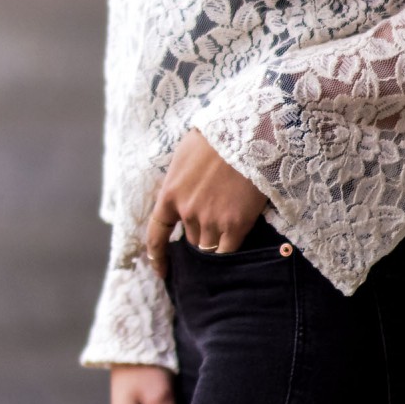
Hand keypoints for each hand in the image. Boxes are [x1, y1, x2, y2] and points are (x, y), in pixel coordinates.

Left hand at [146, 128, 267, 278]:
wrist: (248, 132)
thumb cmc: (217, 136)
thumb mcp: (184, 156)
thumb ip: (179, 182)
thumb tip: (180, 196)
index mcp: (170, 194)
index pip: (157, 233)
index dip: (158, 256)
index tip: (162, 271)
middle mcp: (187, 212)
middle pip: (190, 240)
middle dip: (199, 237)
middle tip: (215, 226)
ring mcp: (211, 220)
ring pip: (209, 248)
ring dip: (216, 244)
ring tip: (230, 234)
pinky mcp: (236, 224)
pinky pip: (228, 251)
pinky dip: (230, 253)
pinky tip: (236, 252)